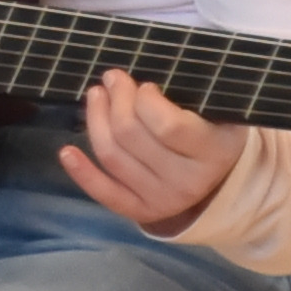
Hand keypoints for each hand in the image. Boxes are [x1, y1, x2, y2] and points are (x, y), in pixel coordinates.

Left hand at [65, 68, 249, 235]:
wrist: (224, 181)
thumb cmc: (215, 135)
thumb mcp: (218, 114)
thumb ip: (186, 100)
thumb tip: (135, 84)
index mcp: (214, 152)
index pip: (167, 126)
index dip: (146, 100)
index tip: (144, 85)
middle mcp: (188, 181)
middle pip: (131, 136)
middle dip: (116, 100)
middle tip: (112, 79)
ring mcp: (163, 200)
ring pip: (112, 156)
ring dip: (95, 121)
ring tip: (96, 96)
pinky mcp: (142, 211)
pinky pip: (105, 192)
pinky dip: (82, 172)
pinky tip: (66, 151)